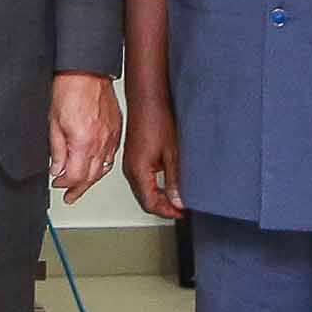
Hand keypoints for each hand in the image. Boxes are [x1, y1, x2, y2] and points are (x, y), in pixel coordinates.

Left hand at [49, 74, 122, 201]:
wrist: (86, 70)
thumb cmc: (69, 89)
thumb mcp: (53, 122)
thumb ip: (56, 150)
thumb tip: (56, 169)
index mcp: (83, 142)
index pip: (76, 177)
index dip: (65, 184)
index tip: (57, 184)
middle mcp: (101, 142)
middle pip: (91, 177)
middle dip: (78, 189)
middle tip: (69, 196)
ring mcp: (111, 137)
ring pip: (103, 168)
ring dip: (91, 180)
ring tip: (81, 187)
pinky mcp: (117, 130)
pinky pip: (111, 155)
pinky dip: (102, 165)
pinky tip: (95, 167)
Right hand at [122, 87, 184, 220]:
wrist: (147, 98)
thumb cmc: (157, 119)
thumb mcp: (173, 153)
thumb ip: (175, 180)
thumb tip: (178, 201)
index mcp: (138, 170)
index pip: (150, 203)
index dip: (167, 212)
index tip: (181, 212)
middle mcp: (130, 169)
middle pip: (144, 200)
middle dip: (163, 207)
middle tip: (180, 209)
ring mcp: (130, 163)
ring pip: (142, 191)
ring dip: (158, 198)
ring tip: (175, 199)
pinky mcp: (133, 157)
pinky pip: (141, 180)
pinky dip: (154, 187)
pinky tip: (166, 184)